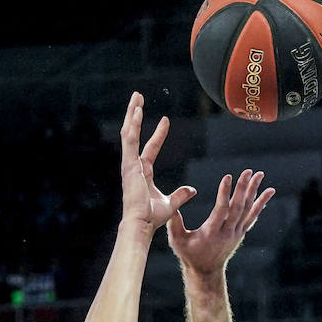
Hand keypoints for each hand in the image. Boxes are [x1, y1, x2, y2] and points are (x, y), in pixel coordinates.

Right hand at [119, 92, 195, 235]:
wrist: (141, 225)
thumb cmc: (152, 218)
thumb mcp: (170, 204)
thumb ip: (180, 195)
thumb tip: (192, 190)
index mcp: (142, 174)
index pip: (150, 149)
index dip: (158, 135)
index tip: (166, 121)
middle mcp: (133, 166)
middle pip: (132, 136)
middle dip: (135, 116)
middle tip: (138, 98)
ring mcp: (129, 164)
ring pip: (129, 133)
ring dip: (132, 114)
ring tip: (137, 96)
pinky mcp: (128, 164)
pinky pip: (130, 139)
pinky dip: (132, 124)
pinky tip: (137, 110)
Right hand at [168, 169, 275, 277]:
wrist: (206, 271)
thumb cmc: (189, 254)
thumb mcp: (177, 241)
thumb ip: (174, 223)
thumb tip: (172, 206)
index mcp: (211, 233)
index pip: (221, 210)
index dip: (224, 194)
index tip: (228, 177)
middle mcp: (227, 233)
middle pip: (237, 208)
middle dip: (243, 188)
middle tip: (247, 171)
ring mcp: (236, 233)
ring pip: (247, 210)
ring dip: (254, 191)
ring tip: (260, 174)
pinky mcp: (240, 232)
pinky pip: (252, 216)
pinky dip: (260, 203)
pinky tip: (269, 192)